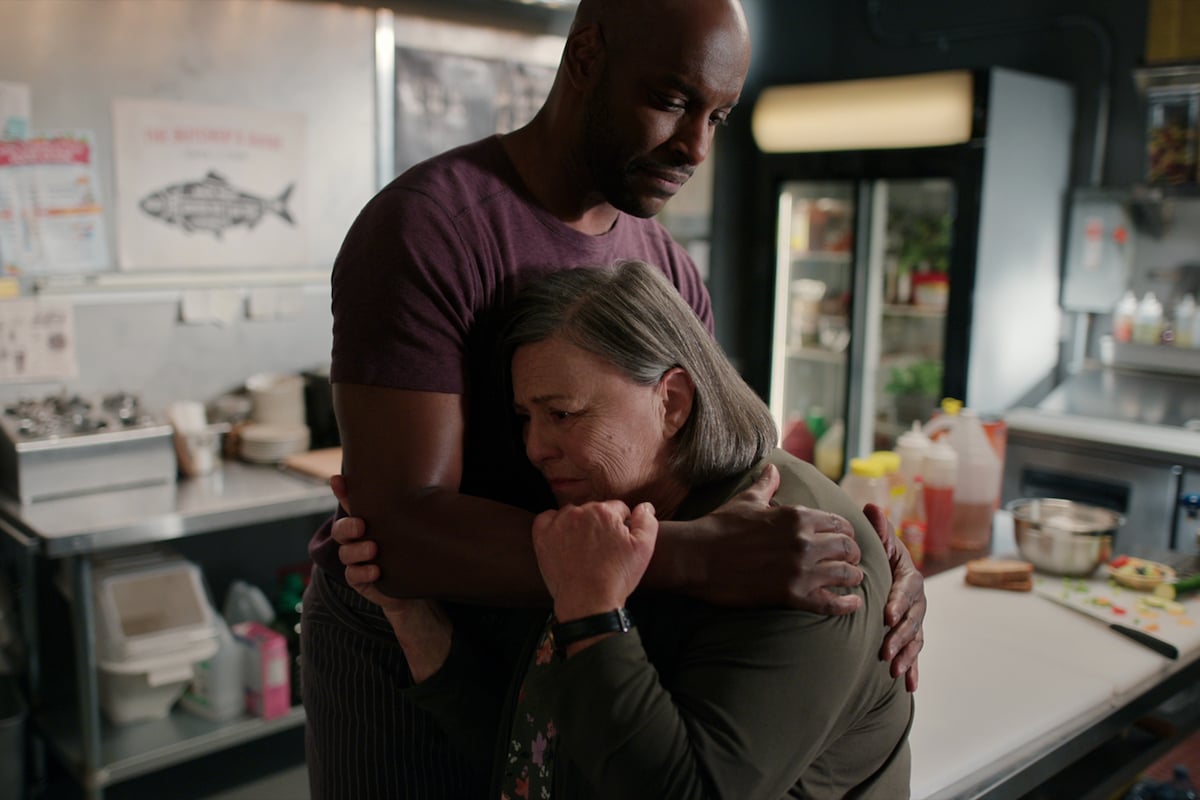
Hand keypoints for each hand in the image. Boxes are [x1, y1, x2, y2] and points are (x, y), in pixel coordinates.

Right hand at [330, 474, 451, 681]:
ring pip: (345, 553)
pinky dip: (362, 572)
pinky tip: (376, 571)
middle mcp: (359, 539)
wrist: (421, 583)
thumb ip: (414, 505)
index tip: (337, 479)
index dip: (342, 491)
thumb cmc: (417, 547)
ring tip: (374, 549)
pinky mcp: (361, 580)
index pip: (350, 503)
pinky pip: (352, 576)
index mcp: (370, 521)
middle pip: (341, 530)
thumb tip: (429, 472)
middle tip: (362, 525)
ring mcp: (358, 560)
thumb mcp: (416, 524)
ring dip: (357, 550)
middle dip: (347, 526)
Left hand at [532, 500, 656, 621]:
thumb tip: (645, 506)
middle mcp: (580, 512)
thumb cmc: (616, 577)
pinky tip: (562, 539)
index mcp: (605, 512)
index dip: (621, 524)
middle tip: (602, 549)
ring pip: (572, 513)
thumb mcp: (644, 549)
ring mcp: (559, 524)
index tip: (617, 541)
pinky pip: (546, 519)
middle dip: (600, 525)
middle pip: (594, 510)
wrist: (588, 602)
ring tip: (583, 548)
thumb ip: (646, 521)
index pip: (617, 508)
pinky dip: (554, 525)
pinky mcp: (543, 536)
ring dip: (578, 524)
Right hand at [694, 464, 863, 611]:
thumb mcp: (747, 501)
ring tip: (853, 581)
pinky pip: (831, 602)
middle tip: (852, 561)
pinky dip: (846, 605)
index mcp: (797, 516)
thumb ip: (766, 484)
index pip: (839, 523)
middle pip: (848, 549)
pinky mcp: (791, 595)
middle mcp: (804, 541)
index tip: (845, 540)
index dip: (847, 532)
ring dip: (853, 578)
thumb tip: (773, 468)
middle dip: (854, 555)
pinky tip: (853, 605)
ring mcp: (800, 569)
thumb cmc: (719, 526)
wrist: (697, 557)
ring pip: (845, 574)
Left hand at [863, 503, 923, 691]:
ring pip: (915, 638)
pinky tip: (910, 686)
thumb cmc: (878, 554)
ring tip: (893, 669)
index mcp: (908, 575)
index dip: (899, 602)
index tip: (887, 615)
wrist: (880, 570)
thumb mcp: (878, 541)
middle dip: (900, 635)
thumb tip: (872, 509)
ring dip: (906, 654)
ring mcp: (913, 618)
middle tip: (885, 649)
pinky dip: (914, 669)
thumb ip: (878, 529)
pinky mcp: (908, 634)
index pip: (907, 588)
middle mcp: (915, 598)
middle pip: (913, 618)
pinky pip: (914, 652)